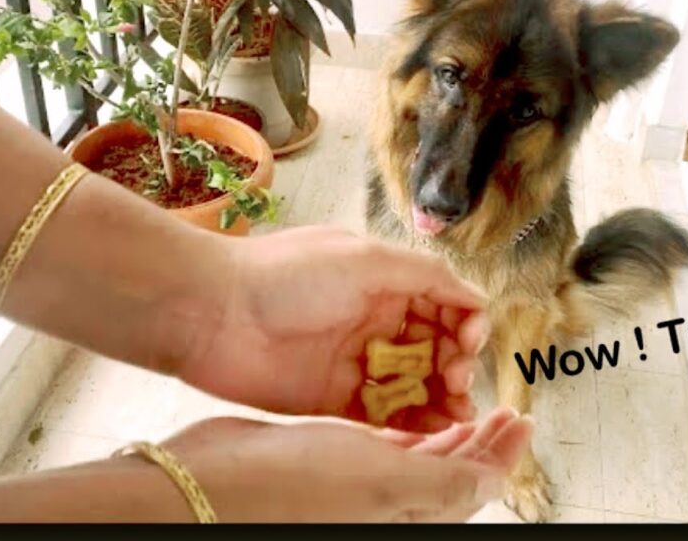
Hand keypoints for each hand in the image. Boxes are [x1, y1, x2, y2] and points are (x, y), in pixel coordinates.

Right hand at [160, 407, 532, 522]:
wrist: (216, 480)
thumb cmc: (296, 488)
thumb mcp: (387, 484)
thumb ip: (448, 481)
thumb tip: (496, 481)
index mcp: (412, 513)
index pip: (476, 482)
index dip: (504, 452)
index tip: (523, 420)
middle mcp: (390, 500)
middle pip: (453, 467)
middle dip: (481, 436)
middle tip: (503, 406)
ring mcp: (359, 478)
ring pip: (420, 451)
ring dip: (446, 422)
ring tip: (462, 394)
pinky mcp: (331, 453)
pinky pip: (384, 436)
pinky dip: (405, 417)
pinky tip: (410, 403)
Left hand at [178, 226, 489, 432]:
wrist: (212, 313)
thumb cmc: (283, 275)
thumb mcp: (364, 258)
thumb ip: (425, 276)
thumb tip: (476, 295)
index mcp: (382, 281)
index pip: (443, 304)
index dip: (464, 323)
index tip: (468, 342)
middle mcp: (372, 320)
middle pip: (434, 348)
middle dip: (456, 364)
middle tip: (455, 379)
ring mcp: (353, 361)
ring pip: (414, 384)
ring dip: (441, 398)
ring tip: (454, 411)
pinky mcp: (333, 398)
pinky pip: (383, 415)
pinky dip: (411, 423)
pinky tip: (431, 429)